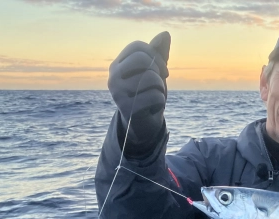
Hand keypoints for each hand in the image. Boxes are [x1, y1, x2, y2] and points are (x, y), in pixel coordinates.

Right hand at [108, 31, 169, 156]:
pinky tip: (154, 107)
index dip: (155, 55)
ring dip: (161, 88)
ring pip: (151, 78)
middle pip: (143, 59)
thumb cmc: (147, 93)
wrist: (142, 124)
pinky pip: (155, 97)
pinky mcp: (127, 109)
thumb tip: (165, 34)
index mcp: (117, 66)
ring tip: (156, 95)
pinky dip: (161, 101)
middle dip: (159, 69)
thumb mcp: (153, 71)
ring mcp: (118, 94)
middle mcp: (113, 78)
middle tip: (162, 81)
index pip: (138, 47)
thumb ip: (158, 53)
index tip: (162, 68)